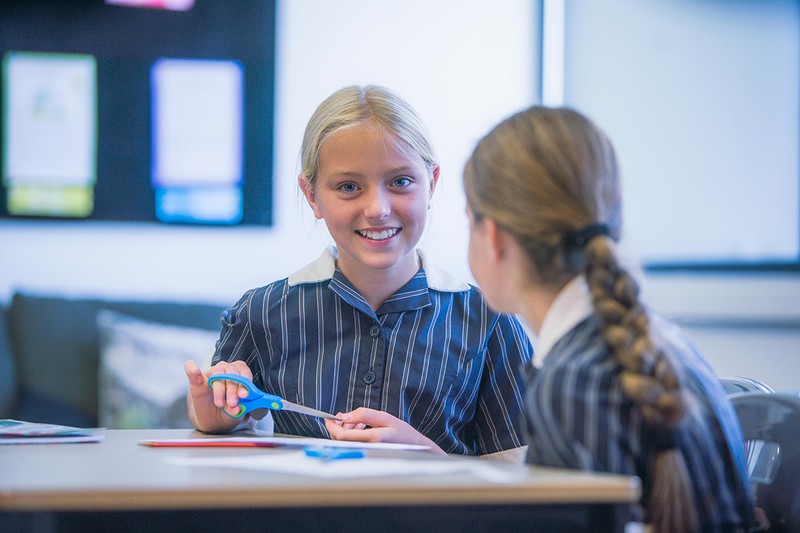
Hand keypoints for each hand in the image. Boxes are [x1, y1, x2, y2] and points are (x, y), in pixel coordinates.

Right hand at [184, 359, 253, 432]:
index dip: (245, 383)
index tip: (244, 395)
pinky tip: (198, 378)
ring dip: (219, 388)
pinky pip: (192, 370)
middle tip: (232, 403)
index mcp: (240, 374)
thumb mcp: (234, 412)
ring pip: (218, 372)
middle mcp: (227, 370)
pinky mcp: (196, 379)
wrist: (210, 418)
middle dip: (233, 389)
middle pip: (232, 372)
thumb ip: (236, 409)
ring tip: (220, 403)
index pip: (244, 372)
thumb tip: (236, 408)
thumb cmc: (226, 410)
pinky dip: (193, 370)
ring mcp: (211, 373)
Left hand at [324, 407, 444, 454]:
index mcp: (374, 438)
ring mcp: (367, 454)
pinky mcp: (366, 455)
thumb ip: (364, 415)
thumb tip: (345, 416)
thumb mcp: (386, 417)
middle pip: (341, 440)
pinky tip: (360, 428)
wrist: (415, 449)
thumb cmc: (403, 434)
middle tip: (342, 415)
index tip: (328, 418)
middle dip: (338, 426)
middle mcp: (368, 448)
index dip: (332, 427)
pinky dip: (352, 436)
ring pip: (346, 443)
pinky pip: (353, 446)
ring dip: (345, 431)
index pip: (342, 436)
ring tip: (355, 421)